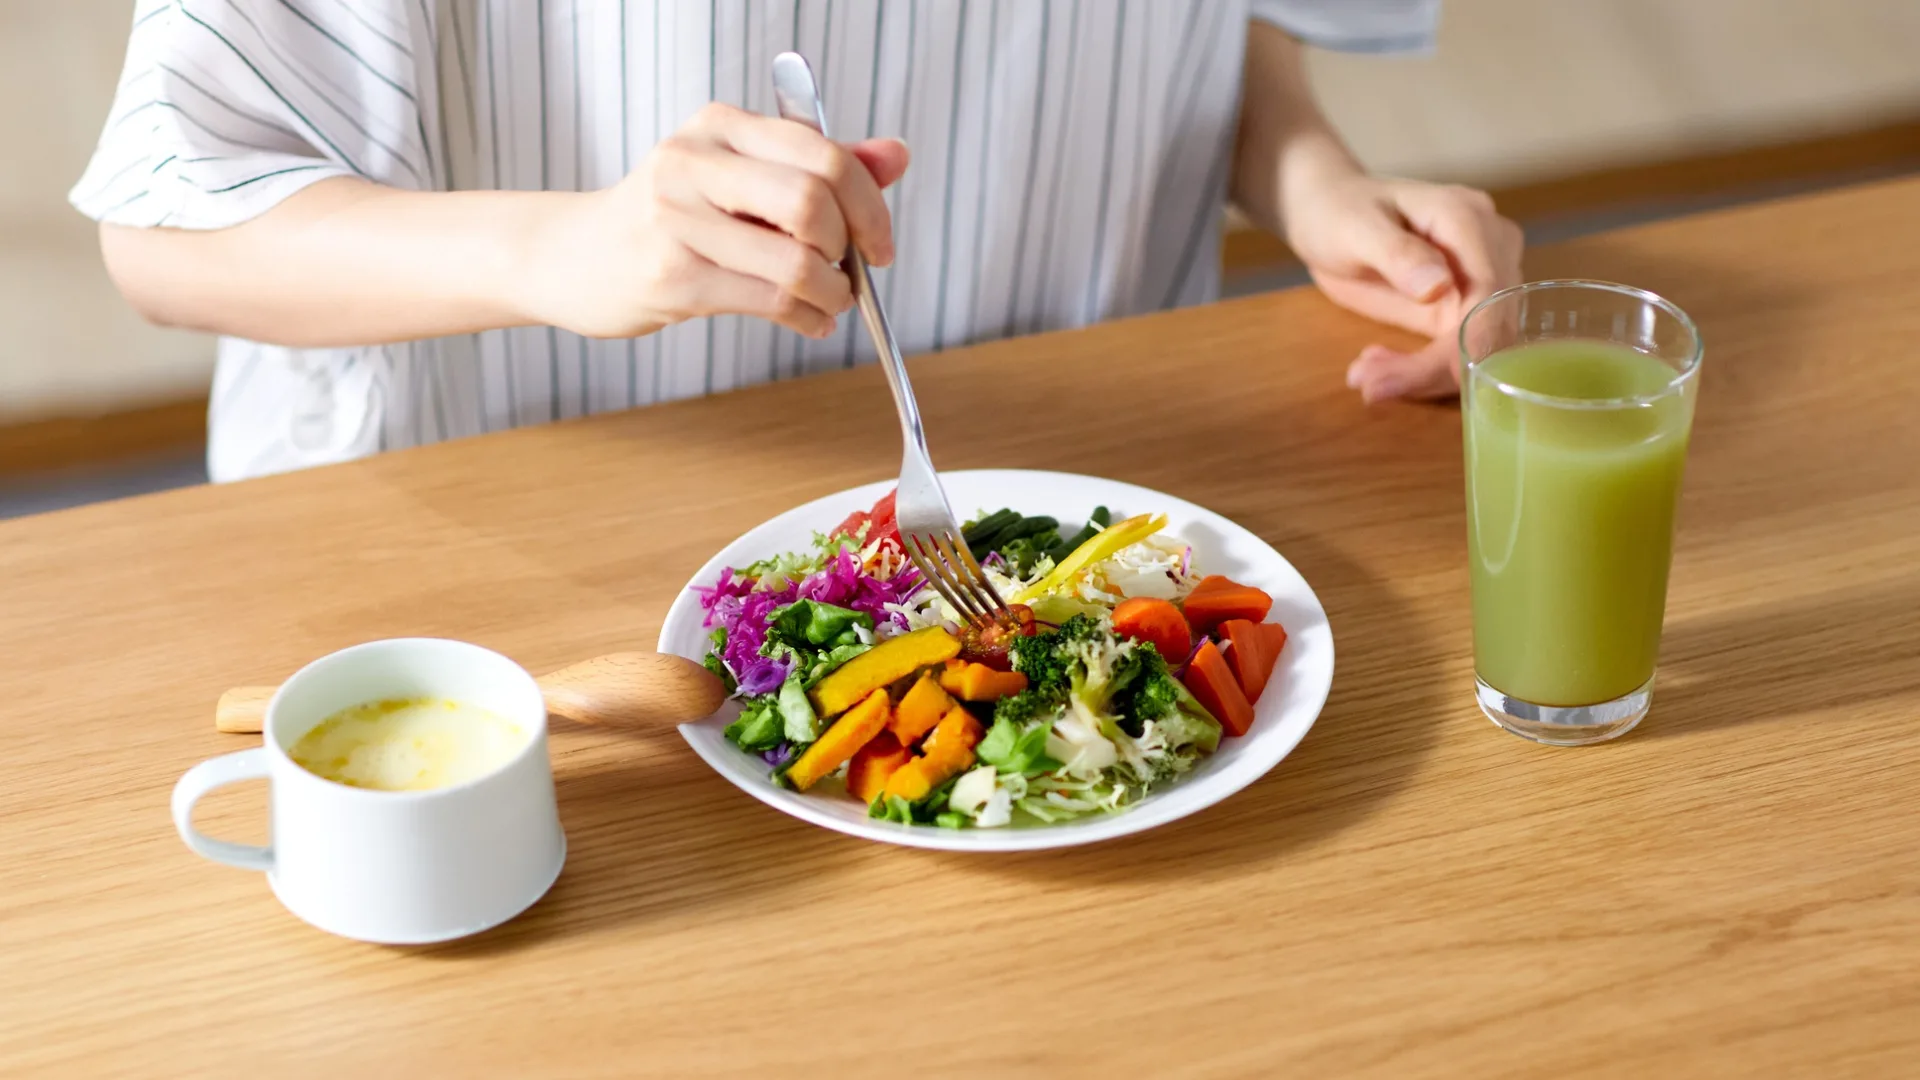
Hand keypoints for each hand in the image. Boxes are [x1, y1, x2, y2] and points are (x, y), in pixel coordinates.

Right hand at [522, 102, 909, 339]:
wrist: (573, 256)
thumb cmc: (668, 218)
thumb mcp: (740, 178)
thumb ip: (819, 166)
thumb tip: (896, 156)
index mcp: (719, 127)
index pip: (822, 152)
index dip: (869, 202)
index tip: (880, 241)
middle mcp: (695, 163)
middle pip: (814, 201)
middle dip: (851, 247)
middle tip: (853, 271)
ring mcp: (677, 220)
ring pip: (796, 261)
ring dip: (832, 293)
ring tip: (830, 302)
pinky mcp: (672, 277)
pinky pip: (769, 301)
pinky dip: (807, 317)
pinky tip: (809, 320)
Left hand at [1284, 174, 1522, 401]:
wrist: (1328, 213)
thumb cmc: (1339, 210)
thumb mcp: (1357, 229)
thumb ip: (1398, 254)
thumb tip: (1438, 286)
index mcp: (1467, 219)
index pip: (1487, 290)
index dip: (1469, 339)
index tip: (1443, 376)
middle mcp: (1490, 246)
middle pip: (1488, 324)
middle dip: (1435, 366)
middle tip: (1370, 382)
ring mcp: (1481, 276)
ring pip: (1476, 344)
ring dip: (1423, 374)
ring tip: (1365, 377)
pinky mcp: (1464, 304)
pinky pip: (1457, 348)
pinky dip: (1420, 368)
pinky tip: (1376, 365)